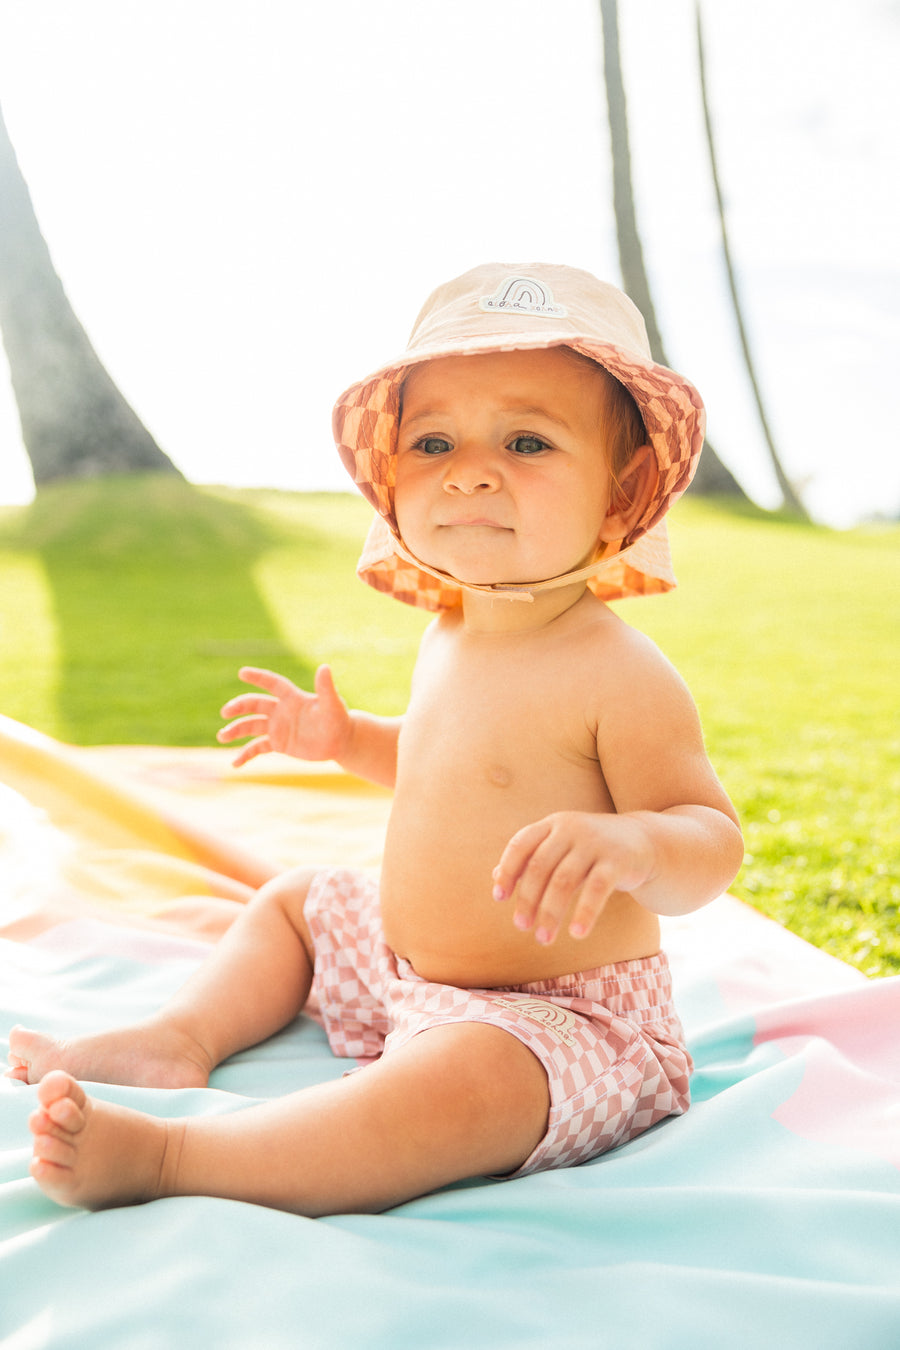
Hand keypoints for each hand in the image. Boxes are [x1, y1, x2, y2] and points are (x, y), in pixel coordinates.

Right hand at [217, 665, 351, 767]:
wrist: (339, 741)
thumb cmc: (338, 720)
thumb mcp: (333, 705)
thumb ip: (326, 688)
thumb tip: (325, 667)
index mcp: (292, 698)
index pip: (272, 684)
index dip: (258, 677)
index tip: (243, 672)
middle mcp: (280, 710)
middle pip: (255, 705)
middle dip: (239, 706)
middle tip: (225, 712)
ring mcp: (277, 727)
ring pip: (251, 726)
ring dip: (236, 730)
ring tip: (222, 736)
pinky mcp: (278, 743)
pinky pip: (257, 748)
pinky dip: (245, 755)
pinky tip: (235, 764)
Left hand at [492, 811, 655, 945]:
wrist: (645, 841)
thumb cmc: (593, 849)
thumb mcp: (562, 847)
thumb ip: (531, 859)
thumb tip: (495, 879)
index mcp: (553, 824)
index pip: (521, 844)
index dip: (508, 871)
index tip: (500, 898)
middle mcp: (572, 829)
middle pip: (540, 867)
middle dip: (528, 899)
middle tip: (522, 927)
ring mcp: (596, 843)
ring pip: (564, 881)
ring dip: (551, 913)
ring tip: (543, 938)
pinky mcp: (618, 861)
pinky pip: (597, 890)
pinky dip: (584, 913)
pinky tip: (576, 934)